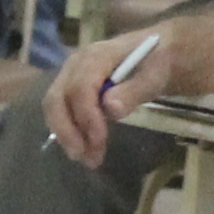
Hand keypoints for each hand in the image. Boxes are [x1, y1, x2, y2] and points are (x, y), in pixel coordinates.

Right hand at [46, 29, 169, 167]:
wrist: (156, 54)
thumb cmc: (157, 62)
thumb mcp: (156, 74)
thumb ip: (135, 90)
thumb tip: (110, 108)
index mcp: (97, 56)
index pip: (81, 87)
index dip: (86, 116)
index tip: (99, 141)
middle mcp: (76, 64)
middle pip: (57, 99)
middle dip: (68, 131)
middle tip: (87, 158)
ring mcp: (71, 76)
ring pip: (56, 108)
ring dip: (68, 136)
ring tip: (90, 159)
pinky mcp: (72, 89)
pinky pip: (62, 112)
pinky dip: (71, 132)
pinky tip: (87, 148)